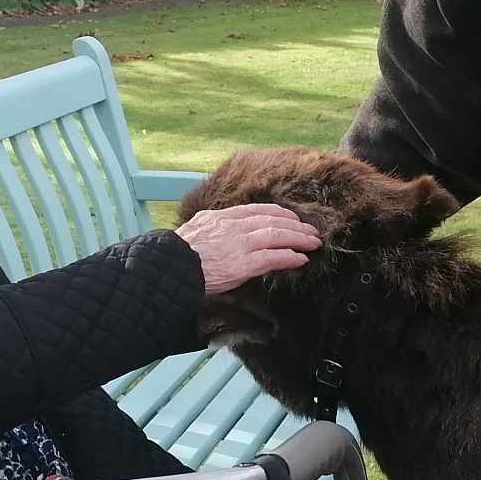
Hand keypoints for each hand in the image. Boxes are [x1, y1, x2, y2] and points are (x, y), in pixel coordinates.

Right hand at [174, 203, 320, 293]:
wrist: (167, 268)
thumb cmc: (177, 255)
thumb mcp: (197, 229)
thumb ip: (215, 227)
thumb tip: (226, 231)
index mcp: (222, 217)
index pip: (258, 210)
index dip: (279, 214)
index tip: (292, 219)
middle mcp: (234, 226)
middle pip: (273, 220)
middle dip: (296, 225)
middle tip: (311, 231)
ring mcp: (239, 244)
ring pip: (277, 235)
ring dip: (299, 239)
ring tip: (313, 243)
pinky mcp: (243, 264)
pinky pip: (273, 257)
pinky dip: (289, 257)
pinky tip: (300, 259)